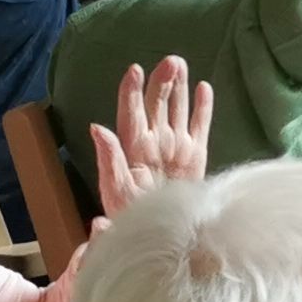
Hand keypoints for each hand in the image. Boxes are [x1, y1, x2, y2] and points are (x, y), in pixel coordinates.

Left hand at [87, 58, 212, 217]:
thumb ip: (109, 160)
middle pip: (156, 107)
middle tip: (171, 61)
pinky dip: (202, 108)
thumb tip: (97, 128)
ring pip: (177, 111)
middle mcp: (154, 145)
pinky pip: (200, 127)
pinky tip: (204, 88)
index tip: (134, 69)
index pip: (131, 115)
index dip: (132, 92)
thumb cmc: (132, 219)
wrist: (163, 240)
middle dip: (161, 82)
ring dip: (179, 88)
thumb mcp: (116, 192)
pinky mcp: (196, 158)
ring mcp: (176, 150)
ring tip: (181, 64)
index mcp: (133, 152)